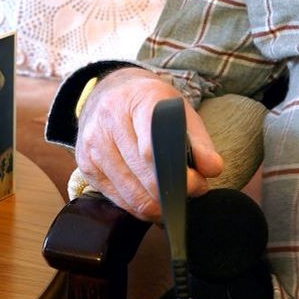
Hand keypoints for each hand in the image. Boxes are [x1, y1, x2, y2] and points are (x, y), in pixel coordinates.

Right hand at [73, 69, 223, 220]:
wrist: (111, 92)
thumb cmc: (150, 104)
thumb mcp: (179, 111)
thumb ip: (199, 141)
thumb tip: (212, 169)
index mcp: (137, 100)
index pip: (153, 148)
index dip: (177, 174)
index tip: (197, 185)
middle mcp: (108, 119)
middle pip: (143, 174)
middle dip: (172, 193)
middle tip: (190, 193)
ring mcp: (92, 143)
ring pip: (130, 193)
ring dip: (157, 205)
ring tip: (173, 200)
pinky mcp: (85, 164)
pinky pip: (116, 199)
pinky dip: (138, 206)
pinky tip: (152, 200)